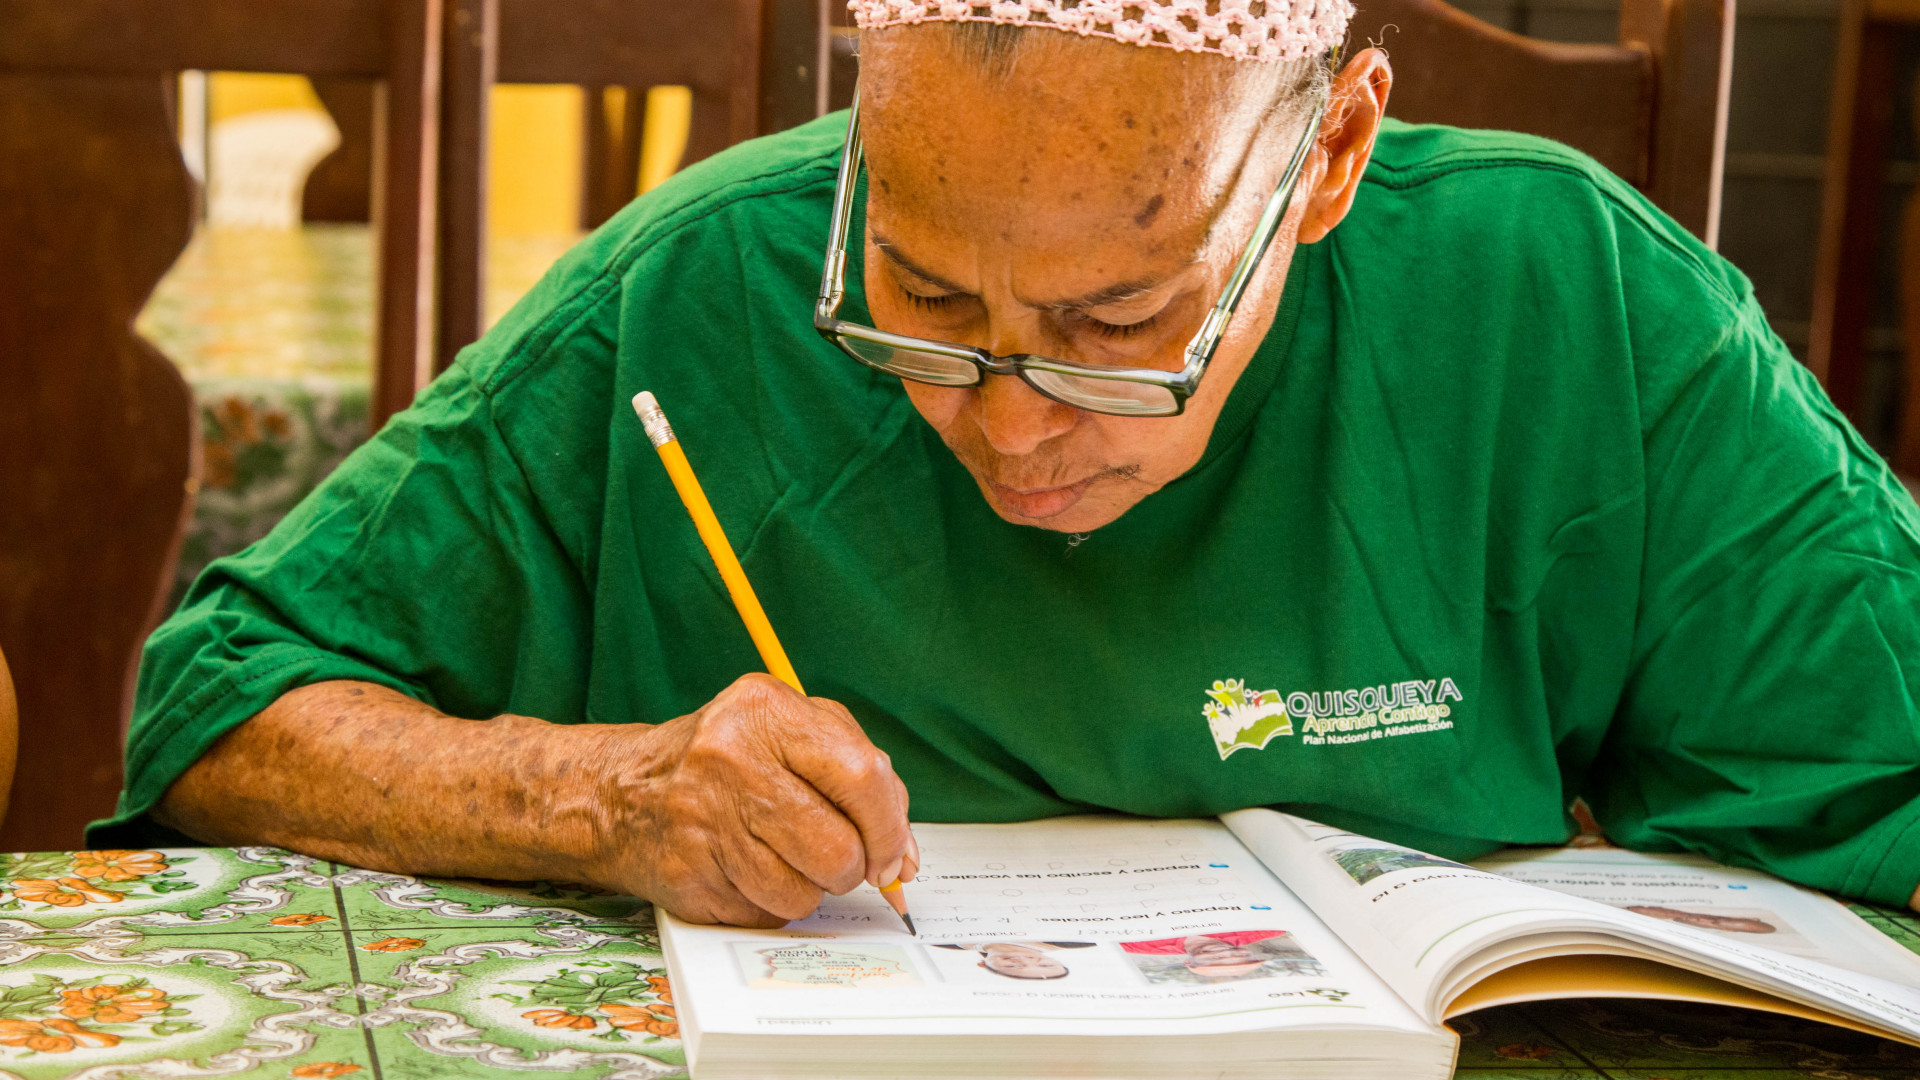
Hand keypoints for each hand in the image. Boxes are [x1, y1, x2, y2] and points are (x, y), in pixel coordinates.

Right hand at [593, 673, 917, 926]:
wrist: (623, 794)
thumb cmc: (727, 763)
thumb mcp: (792, 736)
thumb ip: (862, 781)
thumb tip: (902, 858)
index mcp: (766, 710)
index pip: (861, 775)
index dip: (890, 827)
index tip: (893, 854)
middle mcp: (731, 759)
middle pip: (838, 847)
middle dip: (852, 867)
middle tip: (837, 858)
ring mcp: (704, 820)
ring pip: (804, 892)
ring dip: (809, 889)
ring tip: (781, 857)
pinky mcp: (688, 875)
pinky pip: (765, 915)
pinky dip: (770, 904)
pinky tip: (745, 871)